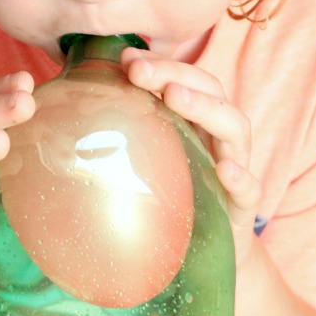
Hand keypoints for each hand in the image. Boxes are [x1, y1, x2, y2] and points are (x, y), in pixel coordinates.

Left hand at [121, 48, 261, 266]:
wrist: (202, 258)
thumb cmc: (167, 203)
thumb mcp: (143, 164)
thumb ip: (121, 136)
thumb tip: (65, 108)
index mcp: (195, 122)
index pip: (184, 79)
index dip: (160, 64)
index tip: (125, 57)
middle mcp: (218, 138)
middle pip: (210, 92)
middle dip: (174, 74)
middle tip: (137, 70)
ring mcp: (235, 169)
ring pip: (234, 128)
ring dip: (205, 107)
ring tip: (174, 96)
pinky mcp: (243, 208)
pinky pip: (250, 190)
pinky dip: (241, 177)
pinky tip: (224, 170)